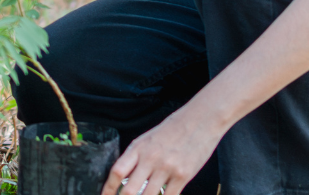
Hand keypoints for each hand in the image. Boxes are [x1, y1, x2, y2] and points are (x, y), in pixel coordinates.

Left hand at [104, 103, 222, 194]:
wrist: (200, 120)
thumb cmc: (173, 129)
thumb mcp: (148, 138)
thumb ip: (136, 157)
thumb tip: (125, 178)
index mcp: (138, 148)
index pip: (117, 171)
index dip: (108, 187)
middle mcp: (150, 159)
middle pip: (129, 190)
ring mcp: (166, 168)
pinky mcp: (183, 176)